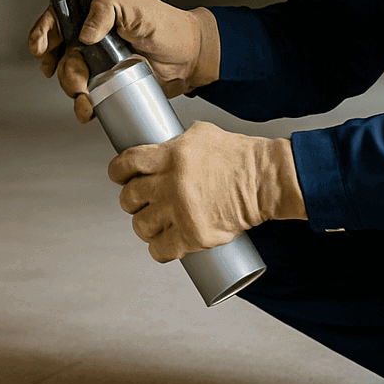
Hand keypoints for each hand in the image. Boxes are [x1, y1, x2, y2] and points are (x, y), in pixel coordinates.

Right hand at [27, 0, 220, 122]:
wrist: (189, 57)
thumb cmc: (166, 25)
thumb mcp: (132, 4)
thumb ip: (105, 9)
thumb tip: (85, 33)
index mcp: (94, 14)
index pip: (58, 19)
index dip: (43, 33)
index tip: (40, 48)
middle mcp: (93, 38)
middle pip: (59, 52)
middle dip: (57, 67)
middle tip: (73, 76)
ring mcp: (99, 62)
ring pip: (70, 76)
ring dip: (71, 89)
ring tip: (84, 97)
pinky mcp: (109, 84)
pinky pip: (87, 96)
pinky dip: (83, 105)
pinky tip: (88, 110)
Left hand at [109, 121, 306, 261]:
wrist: (265, 181)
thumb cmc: (238, 156)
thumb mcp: (202, 134)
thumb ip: (177, 141)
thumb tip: (160, 146)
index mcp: (170, 156)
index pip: (126, 164)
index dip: (118, 172)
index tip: (120, 176)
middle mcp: (171, 183)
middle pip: (129, 198)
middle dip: (131, 201)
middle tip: (141, 202)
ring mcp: (181, 211)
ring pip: (141, 225)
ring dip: (144, 226)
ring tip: (154, 224)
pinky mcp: (193, 236)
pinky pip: (160, 250)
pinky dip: (158, 249)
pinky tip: (163, 245)